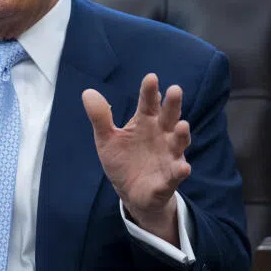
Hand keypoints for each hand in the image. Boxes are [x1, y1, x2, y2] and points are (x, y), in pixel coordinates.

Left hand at [82, 73, 190, 244]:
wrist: (130, 192)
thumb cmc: (123, 160)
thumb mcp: (106, 139)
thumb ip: (100, 117)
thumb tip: (87, 92)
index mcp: (145, 123)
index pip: (148, 104)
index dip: (149, 92)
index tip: (151, 78)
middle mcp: (161, 136)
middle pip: (168, 117)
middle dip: (172, 105)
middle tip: (174, 89)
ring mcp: (168, 156)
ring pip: (178, 143)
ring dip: (182, 135)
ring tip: (183, 125)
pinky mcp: (169, 179)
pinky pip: (176, 175)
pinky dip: (180, 171)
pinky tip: (183, 168)